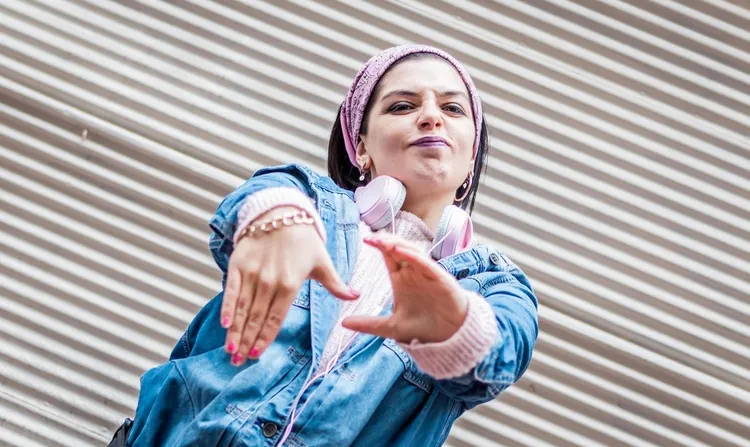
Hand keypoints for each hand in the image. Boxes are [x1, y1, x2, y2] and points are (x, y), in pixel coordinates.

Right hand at [222, 206, 358, 365]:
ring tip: (230, 351)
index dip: (265, 338)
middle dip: (246, 342)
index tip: (257, 355)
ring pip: (242, 309)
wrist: (281, 213)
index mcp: (290, 285)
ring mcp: (252, 274)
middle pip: (256, 318)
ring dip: (235, 331)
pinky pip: (230, 290)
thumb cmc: (304, 240)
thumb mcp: (322, 262)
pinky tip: (223, 324)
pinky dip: (227, 307)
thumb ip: (336, 284)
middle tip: (238, 362)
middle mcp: (270, 282)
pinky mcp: (238, 265)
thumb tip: (356, 296)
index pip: (275, 318)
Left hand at [342, 234, 468, 343]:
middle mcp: (414, 272)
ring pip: (413, 252)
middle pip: (399, 248)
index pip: (389, 255)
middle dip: (387, 241)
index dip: (379, 245)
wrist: (448, 337)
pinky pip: (427, 264)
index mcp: (401, 278)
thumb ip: (369, 324)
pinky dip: (416, 257)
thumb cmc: (422, 327)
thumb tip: (343, 323)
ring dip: (400, 245)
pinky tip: (403, 253)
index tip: (365, 240)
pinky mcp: (440, 279)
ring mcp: (427, 274)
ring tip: (384, 242)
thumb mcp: (391, 327)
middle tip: (372, 238)